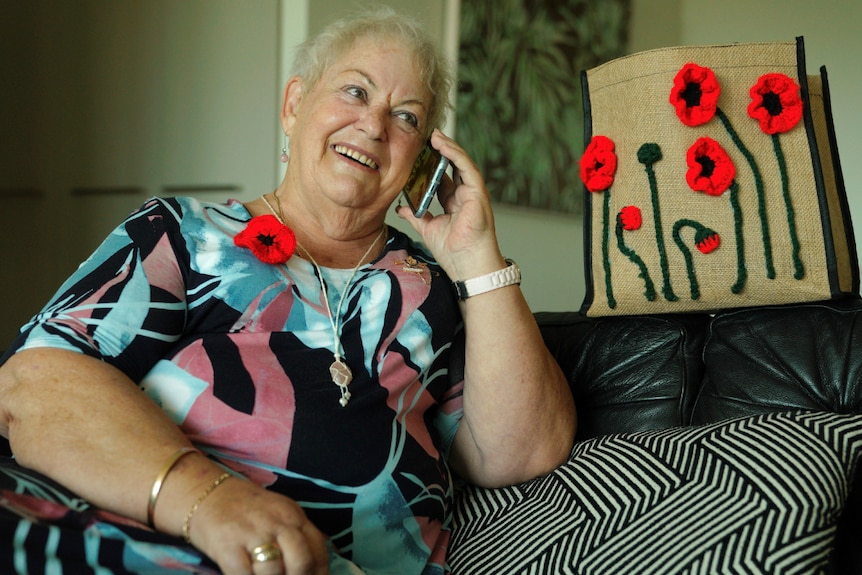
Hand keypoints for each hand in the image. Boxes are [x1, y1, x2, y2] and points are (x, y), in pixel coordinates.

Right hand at [188, 477, 329, 574]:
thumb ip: (296, 535)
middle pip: (302, 561)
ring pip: (273, 573)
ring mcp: (251, 533)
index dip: (319, 573)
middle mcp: (276, 522)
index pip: (318, 549)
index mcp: (292, 514)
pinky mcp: (226, 546)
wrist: (204, 493)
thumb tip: (314, 567)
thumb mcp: (278, 513)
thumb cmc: (244, 509)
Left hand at [396, 130, 505, 279]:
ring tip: (434, 135)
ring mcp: (472, 193)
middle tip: (426, 137)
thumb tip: (401, 207)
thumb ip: (415, 216)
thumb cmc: (453, 252)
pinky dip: (455, 154)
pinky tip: (443, 145)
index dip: (431, 164)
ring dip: (448, 147)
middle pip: (453, 166)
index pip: (442, 177)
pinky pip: (467, 168)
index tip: (419, 152)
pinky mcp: (478, 193)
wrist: (467, 265)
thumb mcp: (427, 228)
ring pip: (461, 163)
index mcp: (454, 203)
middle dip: (440, 150)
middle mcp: (464, 195)